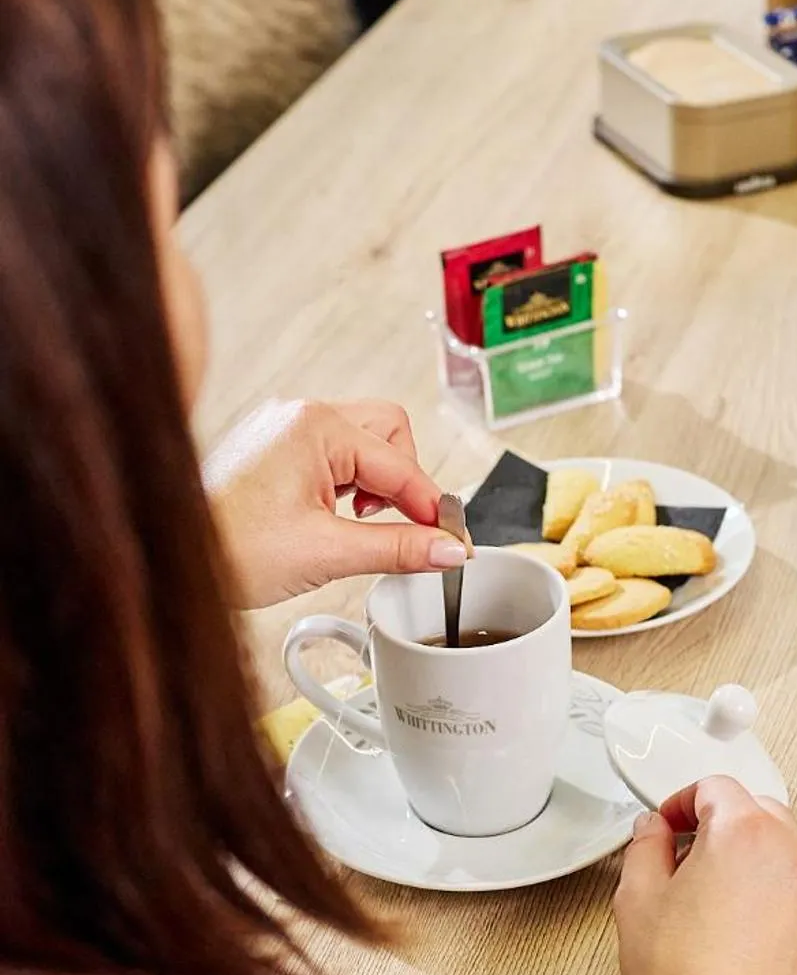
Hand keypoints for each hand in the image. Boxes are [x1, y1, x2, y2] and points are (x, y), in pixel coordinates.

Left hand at [204, 398, 464, 607]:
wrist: (167, 559)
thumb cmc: (226, 548)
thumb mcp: (326, 553)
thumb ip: (398, 547)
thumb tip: (448, 549)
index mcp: (316, 427)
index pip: (400, 464)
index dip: (432, 508)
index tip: (451, 542)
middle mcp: (300, 415)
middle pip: (390, 432)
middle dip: (404, 482)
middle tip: (402, 527)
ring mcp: (284, 428)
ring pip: (362, 441)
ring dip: (375, 482)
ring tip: (357, 524)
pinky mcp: (272, 447)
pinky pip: (331, 452)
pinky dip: (346, 483)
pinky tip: (333, 516)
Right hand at [612, 777, 796, 974]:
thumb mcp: (638, 899)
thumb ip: (645, 846)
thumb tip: (653, 830)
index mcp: (742, 830)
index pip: (715, 788)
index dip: (684, 802)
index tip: (672, 825)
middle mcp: (793, 850)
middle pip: (759, 812)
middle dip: (725, 827)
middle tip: (693, 862)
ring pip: (790, 851)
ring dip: (759, 860)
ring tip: (725, 901)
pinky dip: (786, 899)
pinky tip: (754, 932)